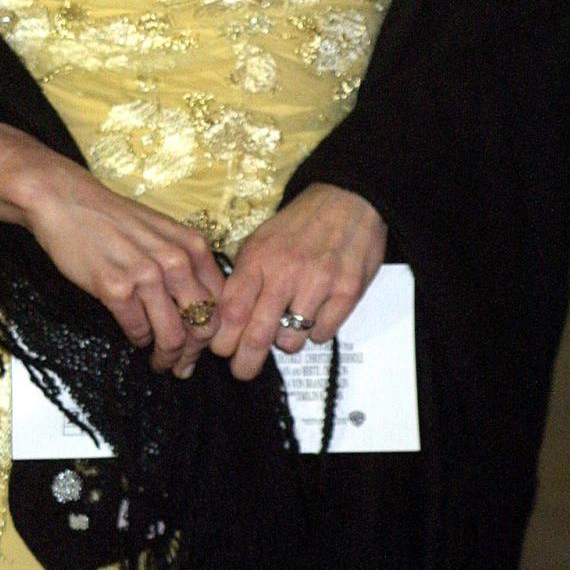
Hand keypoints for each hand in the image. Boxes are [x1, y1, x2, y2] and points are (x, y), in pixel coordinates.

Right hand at [22, 157, 222, 375]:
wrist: (70, 203)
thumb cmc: (117, 220)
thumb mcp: (165, 233)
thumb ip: (187, 264)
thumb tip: (202, 308)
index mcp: (193, 246)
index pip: (220, 303)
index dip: (214, 331)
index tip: (202, 346)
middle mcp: (176, 260)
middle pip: (202, 325)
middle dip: (194, 353)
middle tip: (182, 365)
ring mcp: (146, 274)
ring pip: (173, 336)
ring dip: (167, 358)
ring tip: (161, 364)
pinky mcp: (116, 287)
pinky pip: (137, 330)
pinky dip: (138, 340)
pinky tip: (135, 337)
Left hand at [209, 185, 386, 380]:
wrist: (348, 198)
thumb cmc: (299, 224)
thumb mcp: (261, 239)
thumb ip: (244, 276)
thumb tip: (225, 318)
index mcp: (259, 257)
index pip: (231, 311)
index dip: (222, 339)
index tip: (221, 349)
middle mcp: (287, 271)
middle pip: (257, 336)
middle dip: (244, 363)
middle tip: (242, 370)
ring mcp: (319, 283)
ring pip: (291, 342)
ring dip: (285, 342)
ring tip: (288, 324)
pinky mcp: (347, 292)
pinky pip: (323, 335)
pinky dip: (316, 332)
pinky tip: (316, 312)